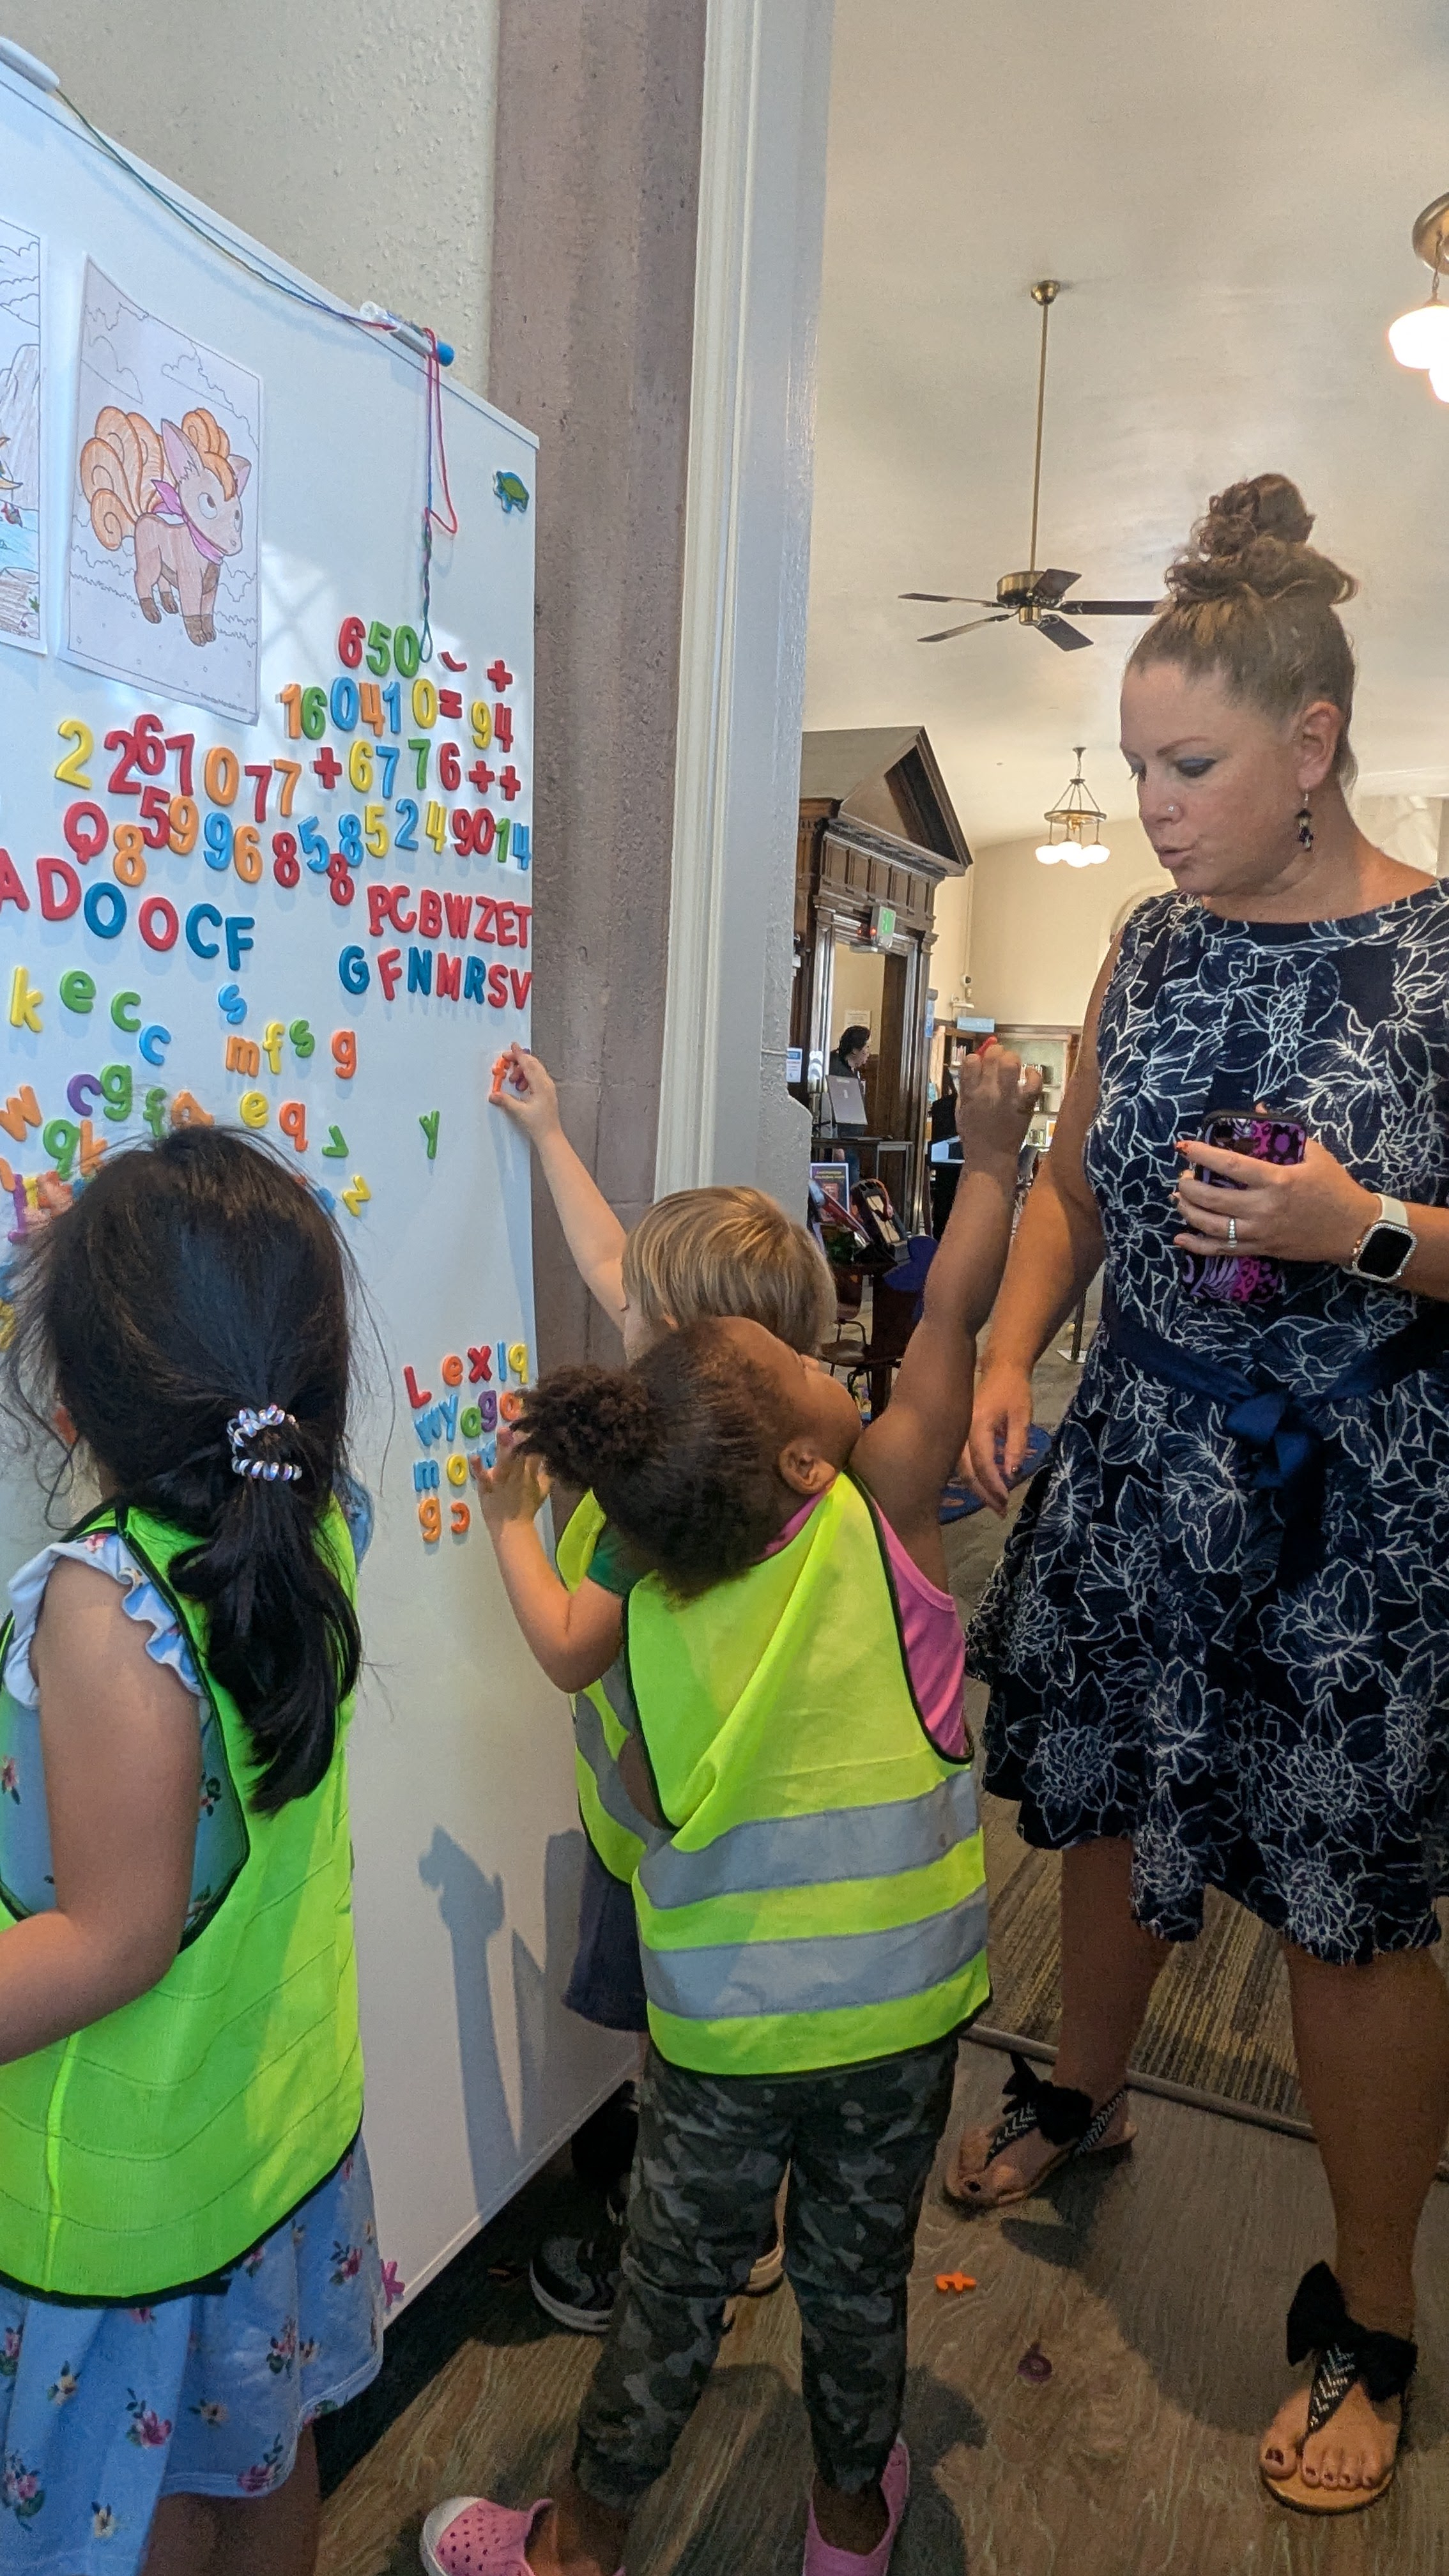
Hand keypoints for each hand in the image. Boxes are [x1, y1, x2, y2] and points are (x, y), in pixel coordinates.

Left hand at [475, 1431, 549, 1532]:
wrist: (512, 1528)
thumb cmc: (527, 1508)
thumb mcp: (542, 1490)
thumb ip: (547, 1473)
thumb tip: (552, 1457)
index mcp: (531, 1473)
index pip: (536, 1451)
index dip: (536, 1435)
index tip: (537, 1420)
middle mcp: (518, 1474)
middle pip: (521, 1453)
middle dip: (522, 1437)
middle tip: (522, 1422)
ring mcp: (501, 1480)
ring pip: (504, 1461)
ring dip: (504, 1446)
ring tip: (503, 1431)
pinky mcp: (487, 1487)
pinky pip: (482, 1476)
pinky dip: (478, 1467)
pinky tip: (474, 1456)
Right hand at [489, 1043, 560, 1139]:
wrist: (550, 1136)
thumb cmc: (538, 1124)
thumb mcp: (519, 1112)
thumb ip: (505, 1101)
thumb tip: (492, 1094)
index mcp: (541, 1086)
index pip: (529, 1065)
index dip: (519, 1055)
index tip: (512, 1046)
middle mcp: (546, 1083)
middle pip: (533, 1064)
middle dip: (518, 1060)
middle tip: (505, 1061)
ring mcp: (548, 1087)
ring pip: (535, 1070)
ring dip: (521, 1070)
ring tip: (512, 1081)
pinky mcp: (547, 1092)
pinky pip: (536, 1077)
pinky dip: (526, 1077)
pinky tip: (520, 1087)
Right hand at [956, 1049, 1042, 1169]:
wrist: (990, 1157)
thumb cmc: (974, 1134)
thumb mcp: (961, 1110)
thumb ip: (966, 1088)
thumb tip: (975, 1064)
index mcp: (969, 1093)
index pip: (971, 1060)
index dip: (977, 1057)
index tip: (980, 1063)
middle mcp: (988, 1092)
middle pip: (993, 1056)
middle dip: (996, 1052)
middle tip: (998, 1059)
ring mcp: (1007, 1098)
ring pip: (1012, 1063)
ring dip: (1012, 1058)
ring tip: (1012, 1065)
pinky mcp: (1025, 1105)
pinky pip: (1033, 1082)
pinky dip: (1033, 1073)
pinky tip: (1028, 1073)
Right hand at [966, 1360, 1034, 1515]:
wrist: (1000, 1369)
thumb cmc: (1014, 1391)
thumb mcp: (1022, 1417)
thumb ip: (1016, 1446)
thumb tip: (1011, 1475)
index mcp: (977, 1424)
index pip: (982, 1462)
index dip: (993, 1485)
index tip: (1005, 1501)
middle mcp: (961, 1429)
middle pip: (966, 1470)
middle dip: (982, 1493)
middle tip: (1000, 1510)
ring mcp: (956, 1431)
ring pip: (959, 1467)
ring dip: (975, 1487)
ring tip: (993, 1503)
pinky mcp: (957, 1433)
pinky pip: (959, 1460)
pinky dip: (970, 1476)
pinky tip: (983, 1486)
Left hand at [1173, 1135, 1377, 1267]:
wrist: (1355, 1228)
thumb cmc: (1335, 1187)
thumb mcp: (1314, 1154)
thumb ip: (1283, 1133)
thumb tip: (1258, 1109)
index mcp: (1276, 1180)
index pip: (1230, 1164)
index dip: (1202, 1154)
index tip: (1183, 1146)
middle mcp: (1264, 1208)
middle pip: (1213, 1198)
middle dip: (1189, 1186)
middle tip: (1182, 1176)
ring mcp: (1261, 1232)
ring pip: (1212, 1226)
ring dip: (1189, 1212)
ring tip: (1179, 1198)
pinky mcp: (1262, 1249)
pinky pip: (1223, 1250)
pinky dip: (1198, 1246)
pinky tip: (1180, 1238)